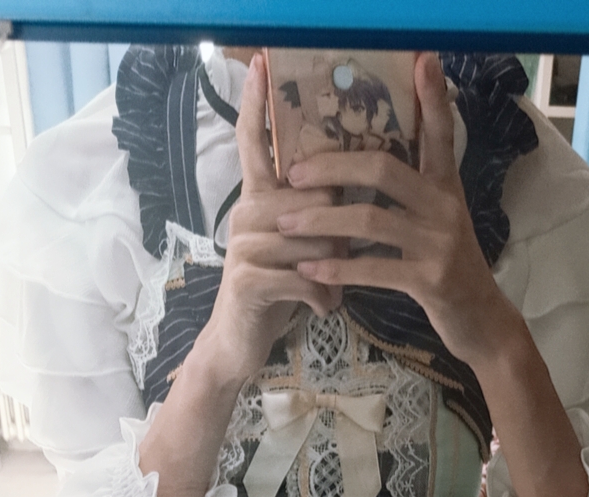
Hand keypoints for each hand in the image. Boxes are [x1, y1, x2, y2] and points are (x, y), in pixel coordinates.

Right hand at [201, 52, 342, 386]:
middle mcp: (247, 213)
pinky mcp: (249, 280)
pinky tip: (324, 308)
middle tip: (337, 263)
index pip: (255, 142)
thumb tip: (347, 183)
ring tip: (330, 291)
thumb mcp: (300, 245)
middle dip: (338, 232)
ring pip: (314, 239)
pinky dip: (322, 296)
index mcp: (260, 198)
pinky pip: (304, 275)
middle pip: (313, 198)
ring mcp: (244, 246)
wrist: (241, 343)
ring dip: (334, 271)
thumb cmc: (281, 290)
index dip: (258, 105)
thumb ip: (315, 213)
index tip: (261, 63)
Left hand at [278, 52, 517, 368]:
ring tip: (285, 224)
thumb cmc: (449, 270)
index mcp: (446, 186)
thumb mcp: (440, 222)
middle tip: (292, 173)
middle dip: (332, 166)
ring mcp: (439, 244)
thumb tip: (369, 163)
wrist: (480, 322)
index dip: (432, 97)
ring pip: (370, 220)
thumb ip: (414, 192)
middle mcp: (445, 207)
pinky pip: (374, 269)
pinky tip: (309, 270)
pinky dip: (337, 269)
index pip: (439, 132)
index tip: (422, 59)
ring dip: (321, 222)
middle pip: (383, 168)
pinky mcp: (430, 280)